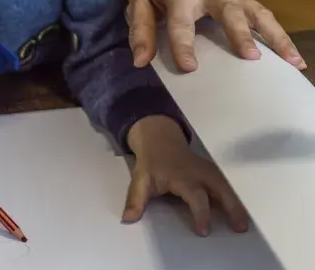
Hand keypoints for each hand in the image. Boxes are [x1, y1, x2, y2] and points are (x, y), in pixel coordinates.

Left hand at [123, 116, 247, 236]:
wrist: (159, 140)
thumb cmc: (151, 162)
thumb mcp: (140, 179)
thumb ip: (135, 200)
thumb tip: (128, 219)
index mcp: (183, 176)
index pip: (196, 197)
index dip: (201, 214)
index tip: (203, 231)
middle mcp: (199, 173)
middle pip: (220, 189)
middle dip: (231, 207)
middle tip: (240, 227)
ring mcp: (208, 171)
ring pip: (226, 186)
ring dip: (237, 204)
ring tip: (244, 224)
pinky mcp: (212, 172)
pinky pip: (225, 185)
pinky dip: (233, 197)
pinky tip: (239, 212)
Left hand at [127, 0, 305, 71]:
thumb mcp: (140, 1)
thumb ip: (140, 29)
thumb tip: (140, 61)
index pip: (182, 22)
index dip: (183, 44)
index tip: (190, 67)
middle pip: (228, 11)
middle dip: (239, 33)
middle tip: (250, 57)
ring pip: (257, 13)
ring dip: (275, 37)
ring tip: (291, 61)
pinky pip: (266, 16)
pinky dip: (281, 36)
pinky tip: (294, 59)